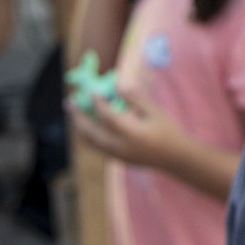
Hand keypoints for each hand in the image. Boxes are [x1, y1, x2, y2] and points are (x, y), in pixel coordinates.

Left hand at [67, 80, 189, 171]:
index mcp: (131, 132)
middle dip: (78, 116)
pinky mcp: (117, 159)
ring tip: (75, 113)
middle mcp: (119, 146)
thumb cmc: (168, 130)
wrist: (175, 157)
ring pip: (90, 141)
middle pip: (90, 131)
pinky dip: (89, 134)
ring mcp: (117, 155)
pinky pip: (96, 146)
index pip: (106, 116)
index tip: (91, 91)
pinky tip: (89, 124)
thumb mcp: (155, 111)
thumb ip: (135, 98)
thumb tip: (117, 84)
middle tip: (70, 102)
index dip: (97, 102)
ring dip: (80, 126)